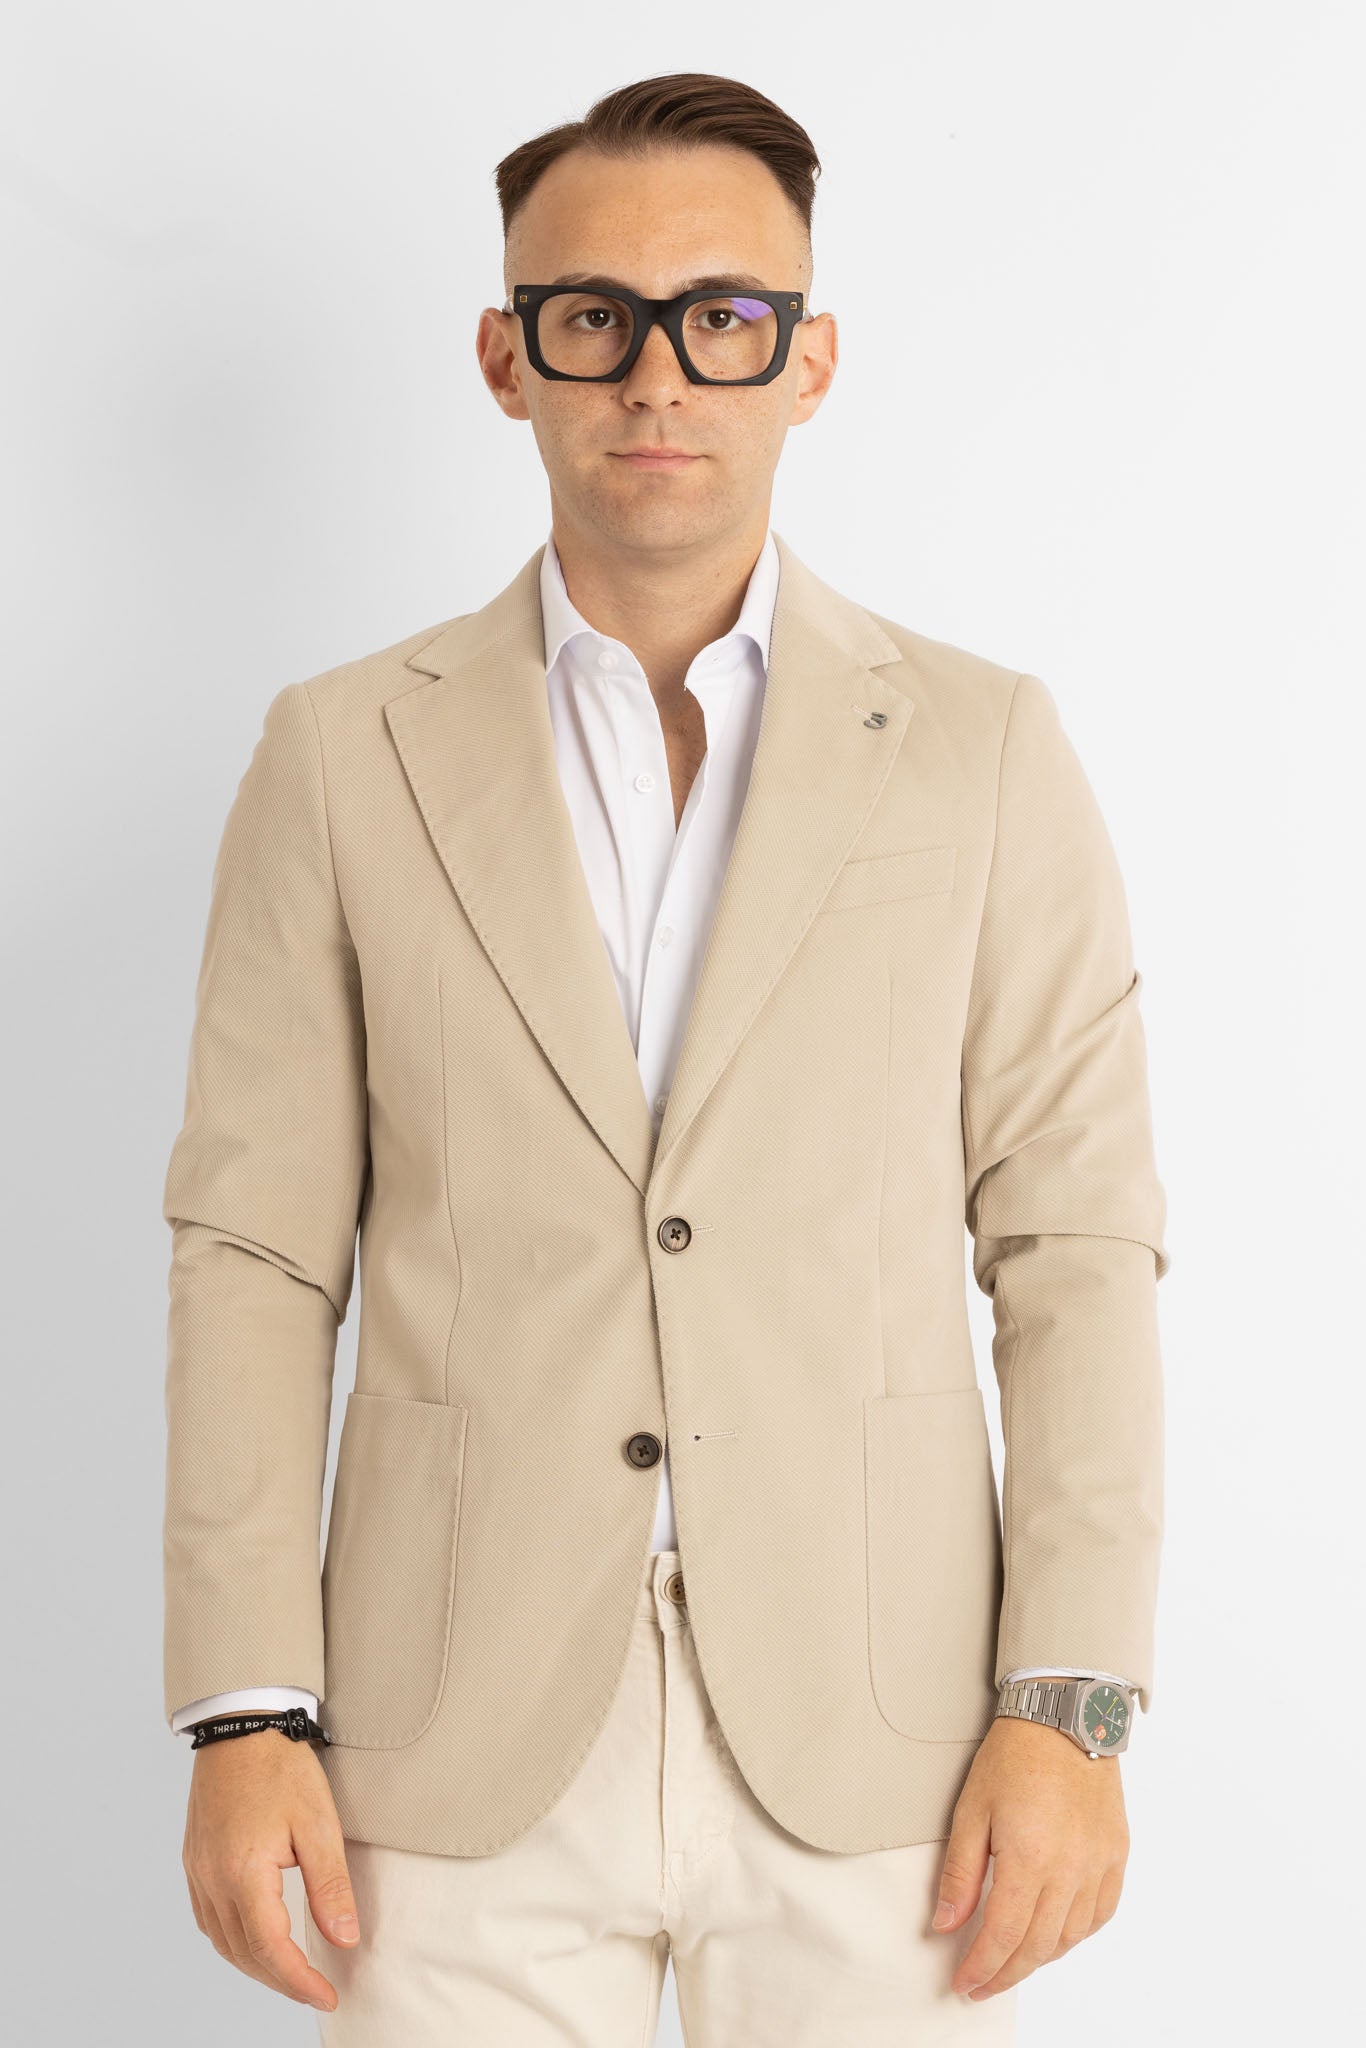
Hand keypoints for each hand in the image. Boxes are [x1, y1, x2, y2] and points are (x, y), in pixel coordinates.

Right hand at [181, 1730, 359, 2013]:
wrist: (241, 1724)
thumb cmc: (281, 1767)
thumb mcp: (318, 1824)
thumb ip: (329, 1887)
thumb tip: (344, 1940)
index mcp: (242, 1872)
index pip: (270, 1949)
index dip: (299, 1981)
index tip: (327, 1995)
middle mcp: (211, 1879)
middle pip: (243, 1953)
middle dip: (280, 1979)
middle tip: (315, 1988)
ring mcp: (197, 1871)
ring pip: (222, 1941)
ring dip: (255, 1964)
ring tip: (291, 1971)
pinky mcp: (194, 1860)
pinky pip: (208, 1919)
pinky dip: (234, 1940)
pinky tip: (256, 1936)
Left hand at [930, 1714, 1128, 1999]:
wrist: (1064, 1717)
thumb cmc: (1014, 1757)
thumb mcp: (971, 1810)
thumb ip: (960, 1875)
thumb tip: (946, 1925)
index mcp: (1030, 1859)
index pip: (1003, 1937)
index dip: (981, 1968)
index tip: (963, 1984)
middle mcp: (1070, 1870)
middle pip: (1037, 1947)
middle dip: (1006, 1973)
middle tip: (982, 1984)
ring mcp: (1099, 1864)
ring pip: (1070, 1937)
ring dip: (1039, 1958)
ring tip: (1012, 1962)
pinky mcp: (1116, 1855)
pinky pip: (1100, 1914)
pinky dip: (1076, 1934)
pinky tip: (1056, 1935)